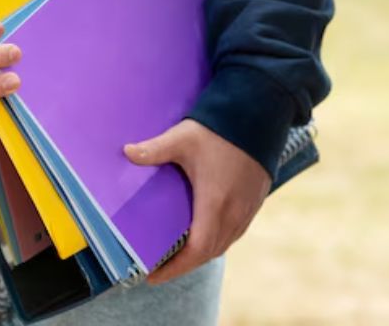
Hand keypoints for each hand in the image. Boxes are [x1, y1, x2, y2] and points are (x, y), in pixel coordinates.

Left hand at [125, 119, 270, 285]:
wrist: (262, 114)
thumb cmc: (221, 128)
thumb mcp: (184, 138)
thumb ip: (155, 149)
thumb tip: (126, 152)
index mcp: (215, 204)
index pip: (196, 251)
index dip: (174, 268)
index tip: (153, 276)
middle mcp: (234, 212)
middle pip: (209, 253)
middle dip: (185, 264)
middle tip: (161, 267)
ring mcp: (248, 208)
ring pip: (224, 244)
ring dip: (202, 253)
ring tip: (181, 253)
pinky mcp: (255, 201)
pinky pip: (235, 231)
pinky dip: (218, 239)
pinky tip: (206, 231)